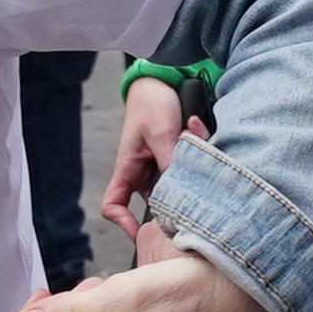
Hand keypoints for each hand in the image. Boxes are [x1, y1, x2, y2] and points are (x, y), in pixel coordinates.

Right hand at [98, 74, 188, 229]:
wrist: (164, 78)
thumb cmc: (152, 102)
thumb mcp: (161, 132)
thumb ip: (169, 162)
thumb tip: (180, 192)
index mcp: (127, 168)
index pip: (113, 205)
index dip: (123, 223)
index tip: (142, 233)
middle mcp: (143, 172)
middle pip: (156, 203)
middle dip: (175, 201)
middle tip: (194, 198)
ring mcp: (160, 167)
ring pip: (178, 186)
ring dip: (190, 172)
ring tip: (197, 146)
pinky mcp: (178, 159)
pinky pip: (190, 167)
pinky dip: (198, 152)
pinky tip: (199, 129)